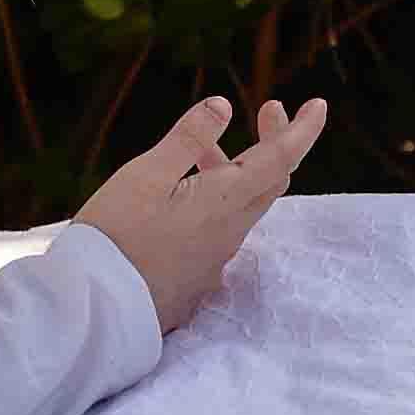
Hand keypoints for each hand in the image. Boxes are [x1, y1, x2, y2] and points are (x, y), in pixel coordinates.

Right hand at [74, 93, 327, 334]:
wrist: (95, 310)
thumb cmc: (115, 236)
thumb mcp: (145, 176)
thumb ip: (187, 139)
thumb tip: (224, 105)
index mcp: (223, 202)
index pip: (280, 160)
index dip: (303, 131)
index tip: (320, 105)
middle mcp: (229, 232)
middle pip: (270, 182)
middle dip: (276, 143)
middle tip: (269, 110)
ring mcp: (214, 258)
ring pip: (242, 206)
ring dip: (237, 170)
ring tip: (205, 148)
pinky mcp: (196, 276)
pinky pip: (221, 229)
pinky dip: (217, 199)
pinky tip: (186, 194)